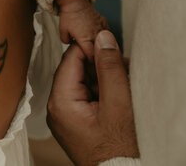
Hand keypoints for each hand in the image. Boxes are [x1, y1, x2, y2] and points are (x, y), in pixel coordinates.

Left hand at [47, 30, 138, 165]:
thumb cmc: (121, 148)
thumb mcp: (118, 103)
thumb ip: (109, 68)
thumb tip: (102, 37)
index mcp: (60, 102)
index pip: (70, 58)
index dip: (90, 46)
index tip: (111, 42)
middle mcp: (58, 108)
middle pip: (77, 69)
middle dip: (101, 64)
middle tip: (125, 66)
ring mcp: (67, 116)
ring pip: (85, 81)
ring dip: (106, 77)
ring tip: (127, 81)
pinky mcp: (78, 121)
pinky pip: (89, 95)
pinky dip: (106, 90)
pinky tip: (122, 93)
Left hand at [56, 0, 107, 58]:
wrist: (75, 1)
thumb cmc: (69, 15)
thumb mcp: (63, 31)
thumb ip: (66, 42)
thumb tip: (70, 44)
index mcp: (85, 39)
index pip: (91, 56)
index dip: (90, 61)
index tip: (89, 62)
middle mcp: (95, 34)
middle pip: (100, 50)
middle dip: (97, 55)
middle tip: (95, 57)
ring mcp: (101, 28)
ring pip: (106, 42)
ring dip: (103, 46)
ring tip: (100, 49)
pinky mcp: (103, 22)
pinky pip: (107, 32)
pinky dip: (105, 36)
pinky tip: (102, 38)